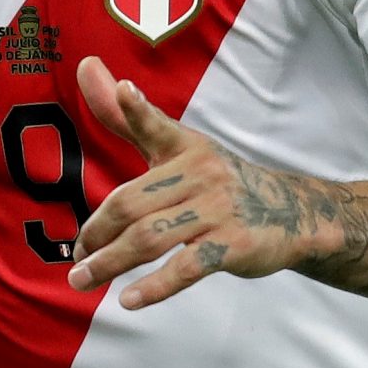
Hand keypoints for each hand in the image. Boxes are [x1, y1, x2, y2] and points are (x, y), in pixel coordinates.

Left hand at [65, 55, 342, 308]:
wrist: (292, 212)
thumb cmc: (216, 180)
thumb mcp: (179, 148)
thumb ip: (131, 120)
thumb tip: (86, 67)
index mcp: (185, 148)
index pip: (157, 127)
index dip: (138, 108)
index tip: (125, 89)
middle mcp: (201, 174)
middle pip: (132, 203)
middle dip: (96, 233)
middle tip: (74, 258)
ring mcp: (218, 210)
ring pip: (151, 238)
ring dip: (110, 263)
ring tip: (83, 280)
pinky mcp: (234, 245)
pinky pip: (186, 268)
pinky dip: (155, 286)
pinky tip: (128, 300)